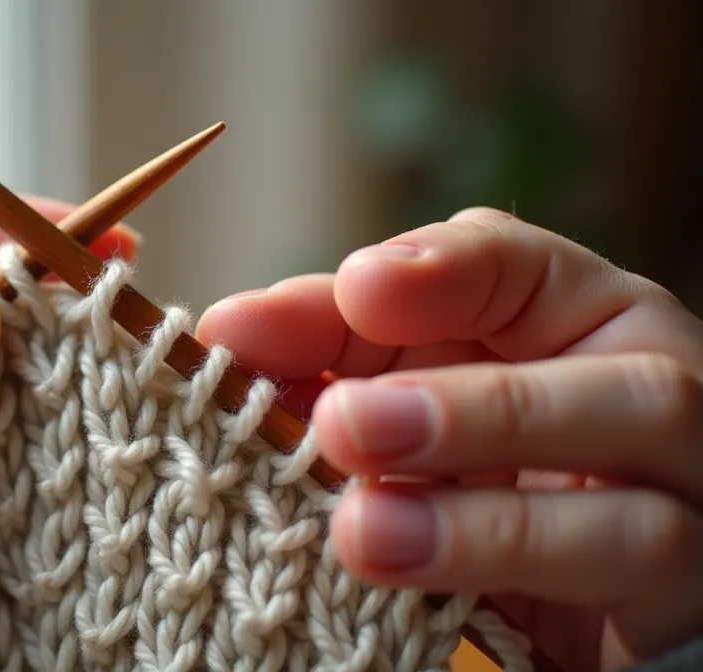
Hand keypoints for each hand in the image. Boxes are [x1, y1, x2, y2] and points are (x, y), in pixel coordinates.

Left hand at [198, 207, 702, 670]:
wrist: (555, 601)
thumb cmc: (463, 469)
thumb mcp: (400, 395)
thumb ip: (332, 360)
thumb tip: (228, 335)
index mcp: (580, 326)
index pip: (533, 269)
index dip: (449, 272)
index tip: (357, 287)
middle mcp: (653, 404)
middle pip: (619, 387)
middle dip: (471, 408)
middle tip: (342, 425)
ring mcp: (684, 509)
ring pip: (635, 515)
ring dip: (484, 524)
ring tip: (363, 531)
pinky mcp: (674, 606)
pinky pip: (624, 596)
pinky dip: (511, 584)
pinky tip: (408, 587)